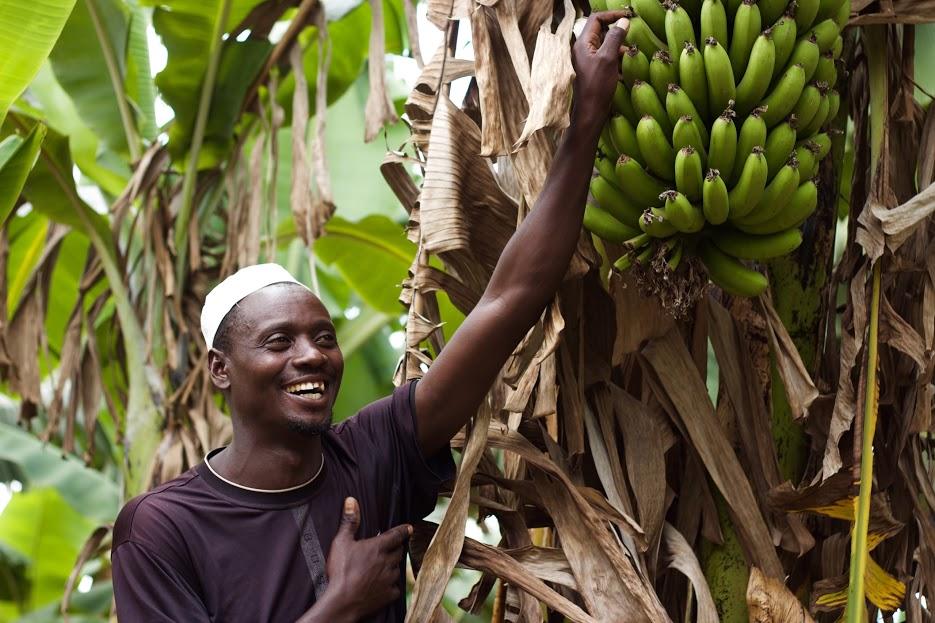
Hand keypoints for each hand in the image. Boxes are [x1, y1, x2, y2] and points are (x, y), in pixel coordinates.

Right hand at [318, 497, 410, 621]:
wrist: (342, 602)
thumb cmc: (341, 571)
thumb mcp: (341, 542)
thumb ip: (349, 521)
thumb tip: (351, 501)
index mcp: (378, 547)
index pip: (396, 535)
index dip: (404, 530)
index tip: (410, 528)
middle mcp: (388, 562)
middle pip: (399, 552)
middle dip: (397, 549)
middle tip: (393, 548)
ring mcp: (390, 579)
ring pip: (397, 570)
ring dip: (392, 567)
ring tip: (384, 568)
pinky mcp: (389, 595)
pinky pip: (395, 588)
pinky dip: (390, 586)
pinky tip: (382, 587)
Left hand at [571, 11, 629, 131]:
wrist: (590, 112)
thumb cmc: (597, 86)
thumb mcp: (608, 58)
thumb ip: (615, 37)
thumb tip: (624, 21)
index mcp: (583, 44)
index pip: (596, 19)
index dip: (612, 15)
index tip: (628, 17)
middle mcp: (583, 50)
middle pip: (601, 31)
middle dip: (617, 32)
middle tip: (631, 35)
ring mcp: (588, 61)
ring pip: (605, 45)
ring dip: (619, 47)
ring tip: (630, 54)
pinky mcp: (595, 71)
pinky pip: (607, 58)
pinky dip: (617, 59)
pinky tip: (625, 67)